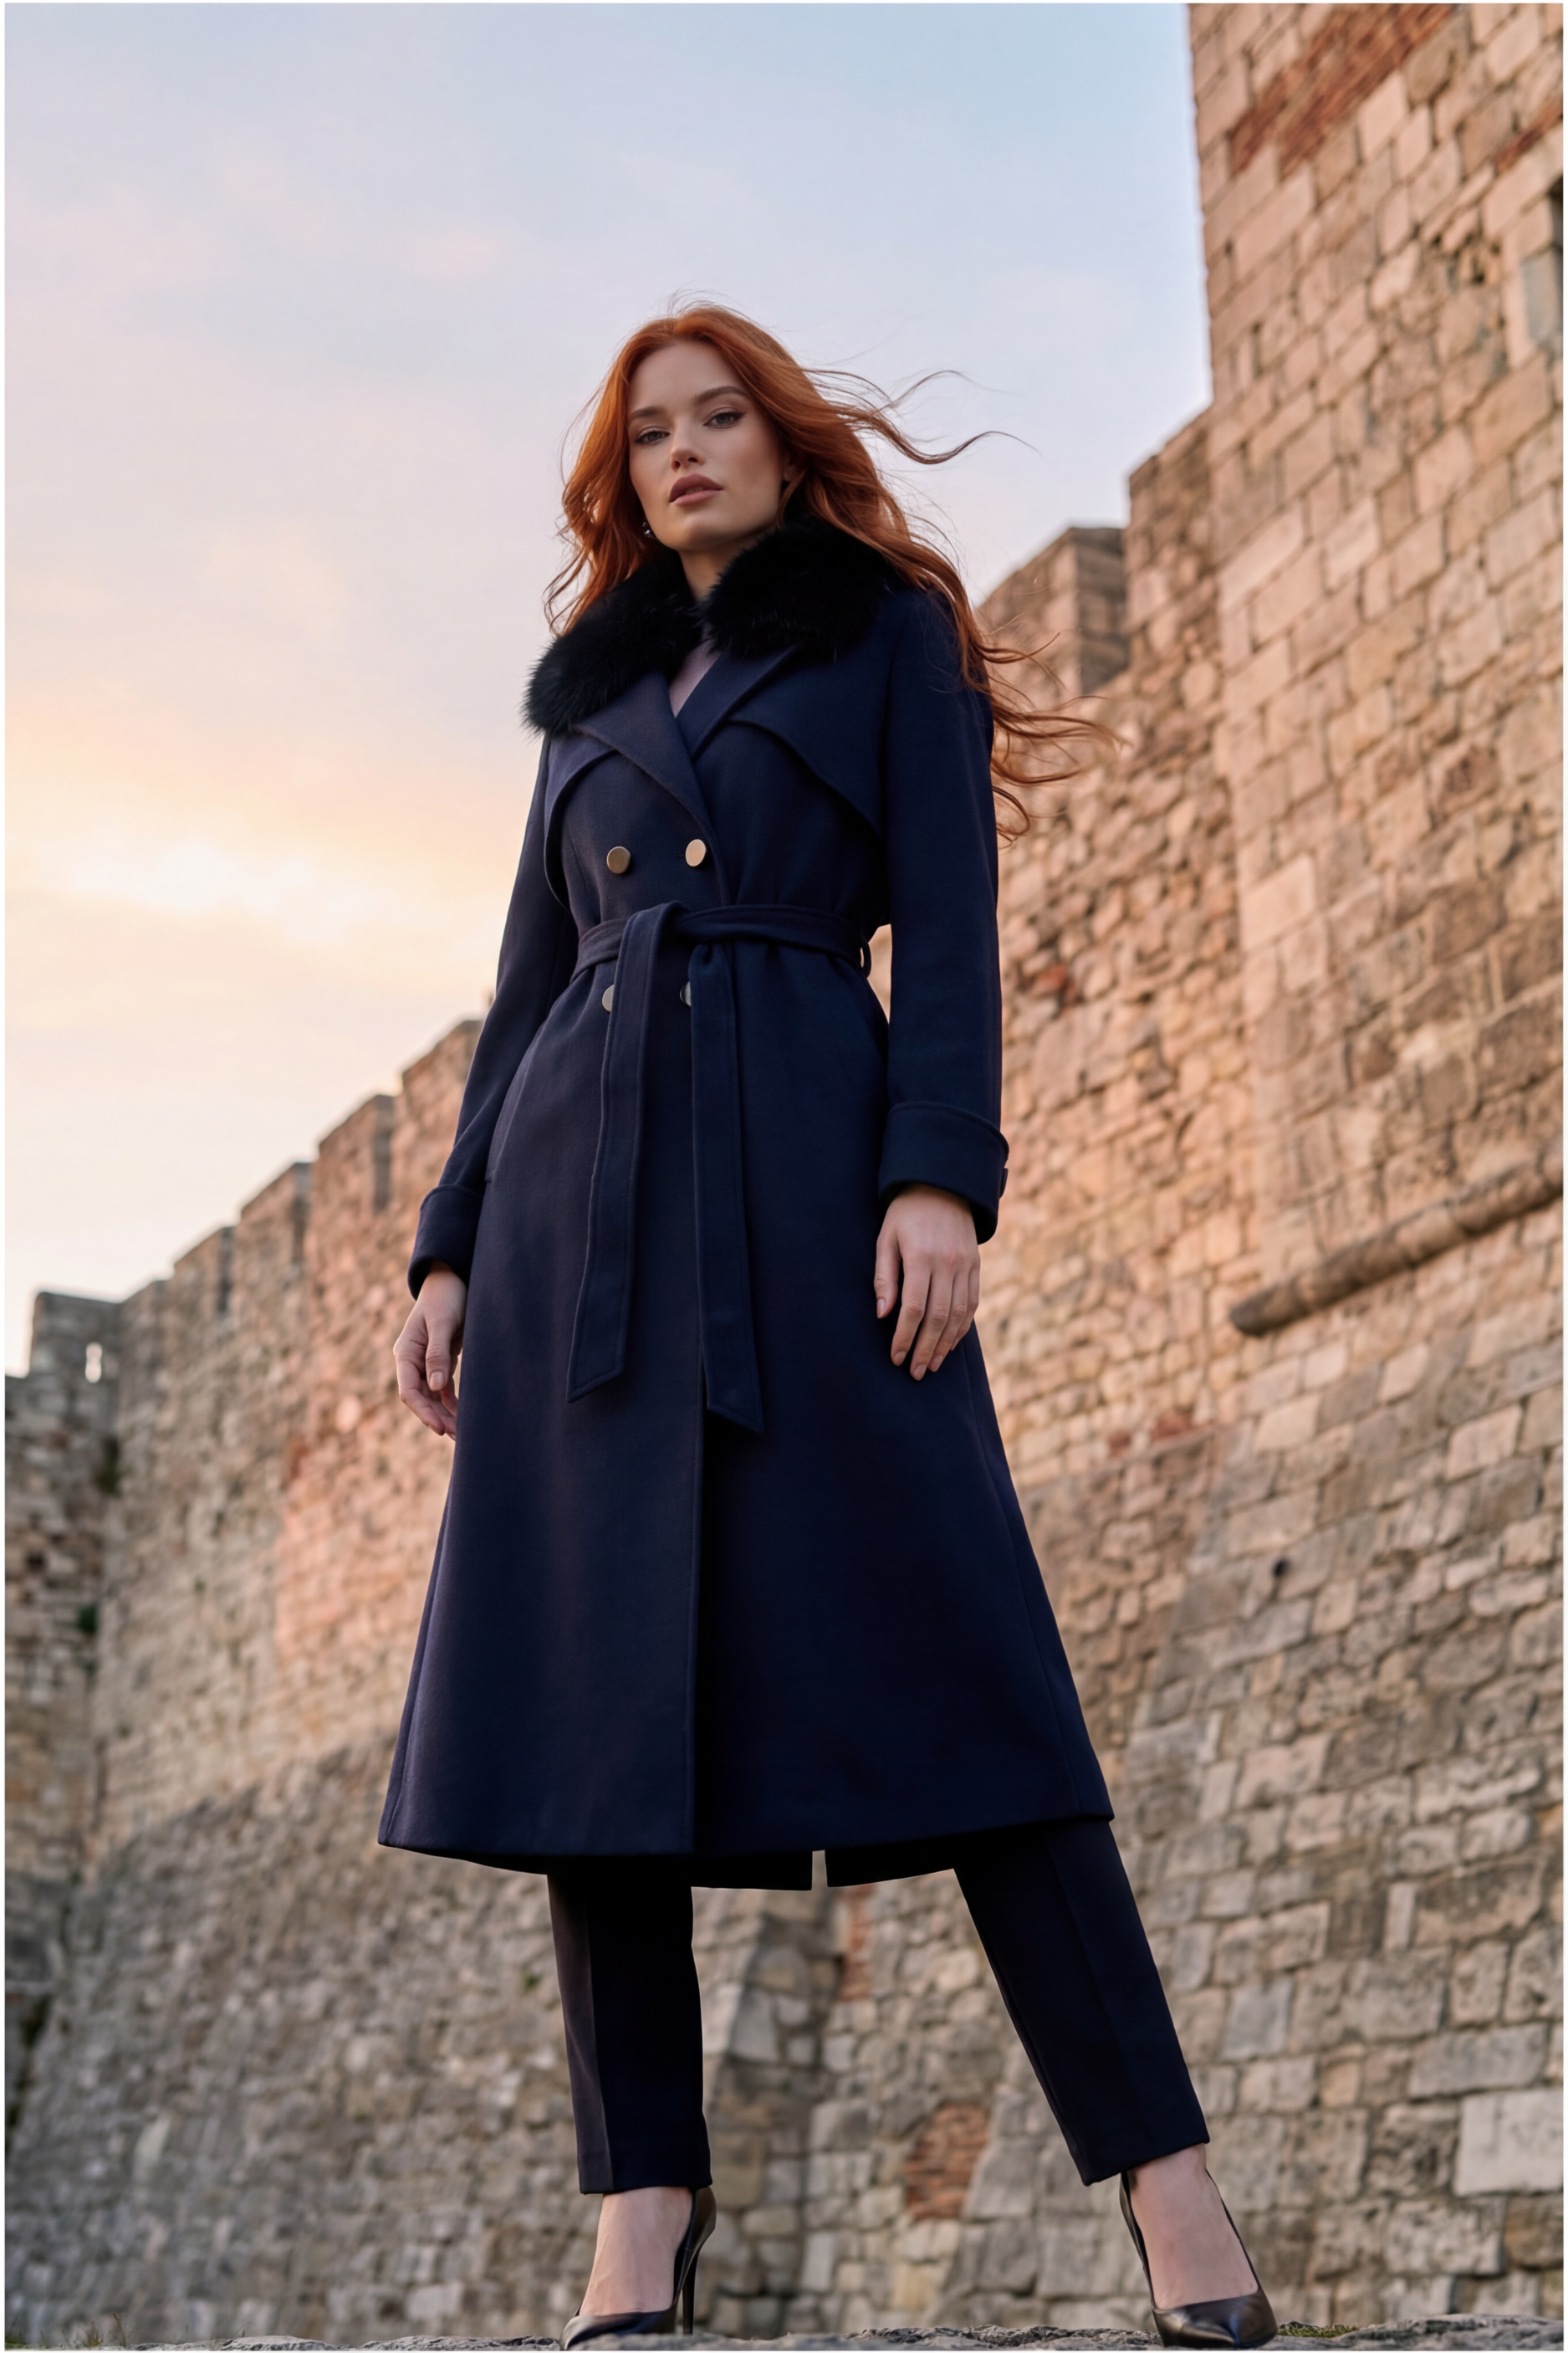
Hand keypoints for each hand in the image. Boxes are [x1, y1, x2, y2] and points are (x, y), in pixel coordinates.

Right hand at [393, 1266, 467, 1438]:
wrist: (454, 1278)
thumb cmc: (446, 1297)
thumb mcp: (442, 1323)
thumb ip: (438, 1353)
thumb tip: (435, 1387)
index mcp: (406, 1352)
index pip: (409, 1391)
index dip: (423, 1411)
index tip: (439, 1427)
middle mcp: (413, 1360)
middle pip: (421, 1398)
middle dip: (437, 1418)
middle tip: (457, 1436)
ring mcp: (427, 1362)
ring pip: (433, 1396)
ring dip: (445, 1414)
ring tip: (463, 1433)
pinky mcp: (441, 1360)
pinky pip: (444, 1388)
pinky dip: (452, 1402)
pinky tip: (464, 1416)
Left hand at [874, 1185, 979, 1379]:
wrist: (942, 1186)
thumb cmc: (905, 1214)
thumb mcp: (886, 1238)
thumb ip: (885, 1277)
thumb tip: (883, 1315)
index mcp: (921, 1257)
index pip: (914, 1308)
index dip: (904, 1336)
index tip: (895, 1357)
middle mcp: (948, 1263)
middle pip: (938, 1317)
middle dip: (924, 1348)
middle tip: (914, 1372)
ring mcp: (966, 1266)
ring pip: (958, 1315)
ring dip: (945, 1344)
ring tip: (931, 1365)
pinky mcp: (976, 1266)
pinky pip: (972, 1304)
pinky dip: (962, 1327)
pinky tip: (950, 1343)